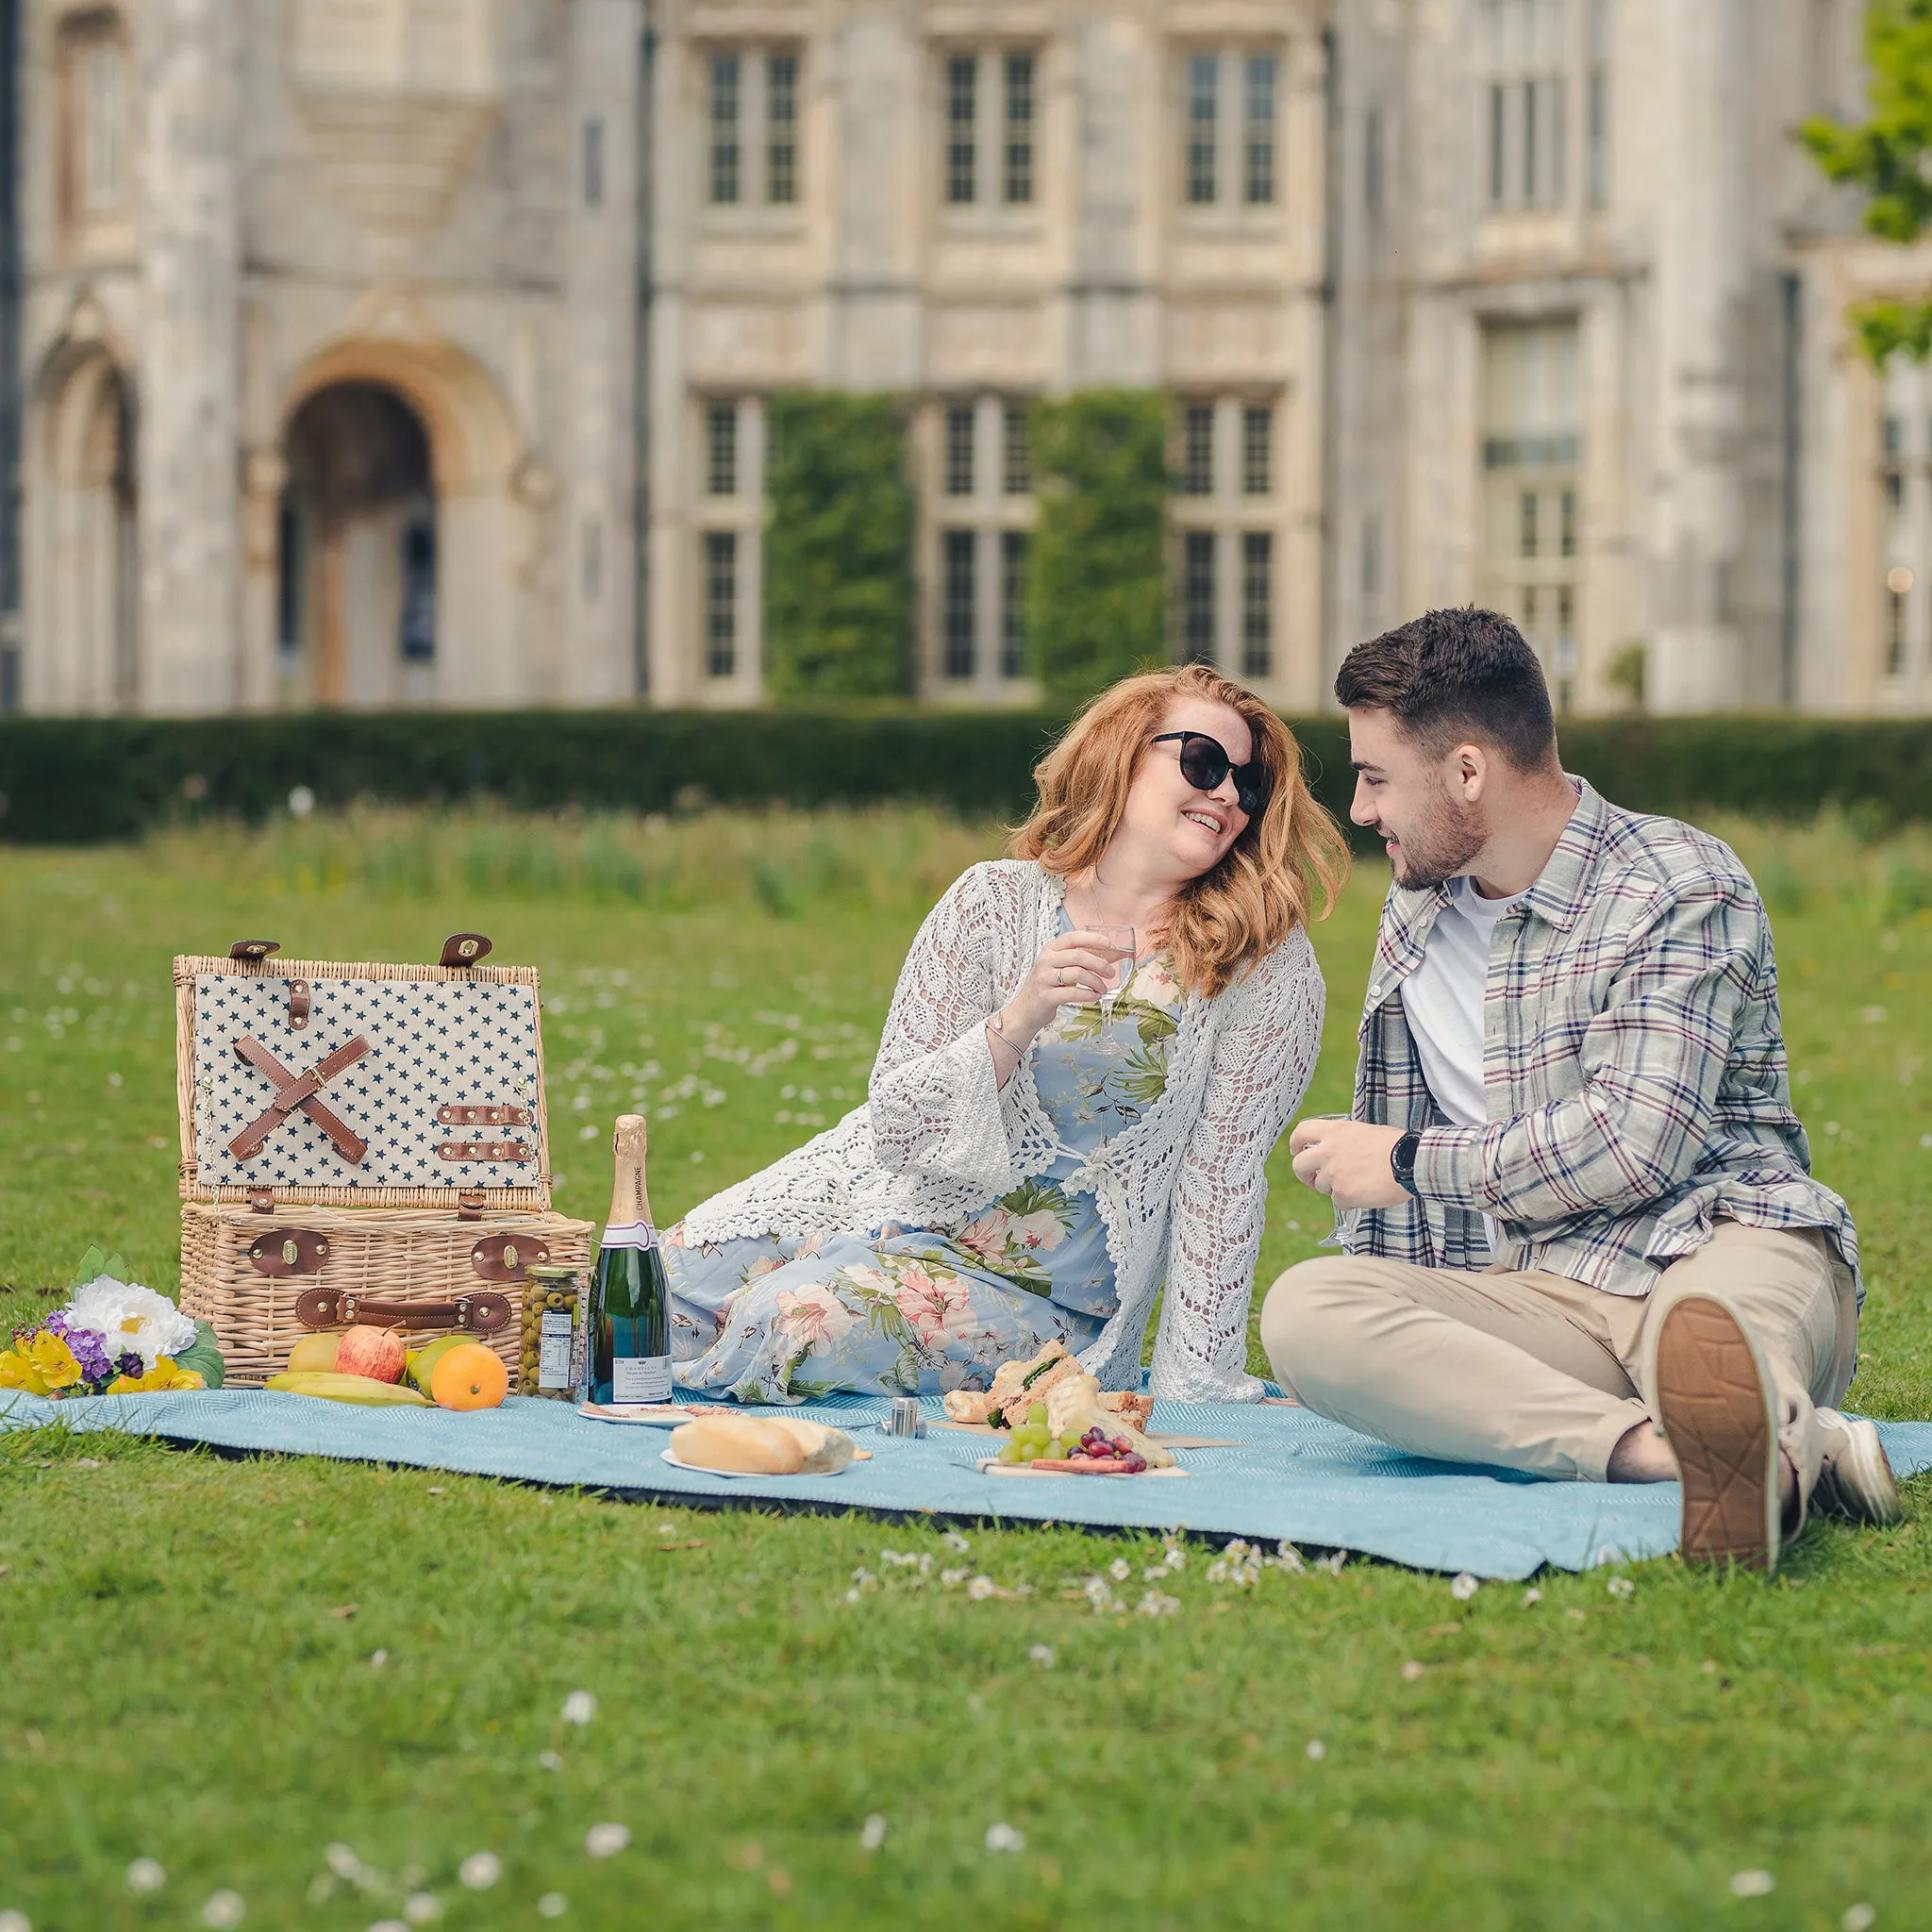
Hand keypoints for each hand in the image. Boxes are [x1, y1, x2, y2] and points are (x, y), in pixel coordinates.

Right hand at [1009, 929, 1132, 1035]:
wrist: (1026, 1010)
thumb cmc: (1047, 987)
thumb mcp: (1062, 969)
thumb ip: (1083, 961)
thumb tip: (1113, 954)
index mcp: (1050, 950)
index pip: (1072, 937)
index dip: (1091, 938)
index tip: (1108, 943)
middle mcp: (1045, 961)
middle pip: (1077, 955)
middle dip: (1099, 963)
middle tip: (1110, 973)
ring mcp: (1044, 978)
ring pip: (1076, 974)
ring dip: (1095, 981)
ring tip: (1102, 988)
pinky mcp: (1046, 996)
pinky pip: (1072, 993)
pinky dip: (1087, 994)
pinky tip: (1094, 996)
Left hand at [1288, 1118, 1408, 1209]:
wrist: (1411, 1162)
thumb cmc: (1396, 1146)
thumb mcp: (1365, 1132)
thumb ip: (1345, 1141)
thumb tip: (1338, 1151)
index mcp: (1335, 1131)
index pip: (1301, 1132)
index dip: (1295, 1144)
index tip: (1297, 1151)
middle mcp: (1328, 1151)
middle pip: (1299, 1165)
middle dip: (1304, 1175)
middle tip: (1313, 1180)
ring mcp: (1333, 1173)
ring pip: (1322, 1187)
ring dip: (1335, 1189)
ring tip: (1359, 1184)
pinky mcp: (1342, 1193)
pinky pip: (1339, 1202)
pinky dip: (1350, 1202)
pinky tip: (1366, 1195)